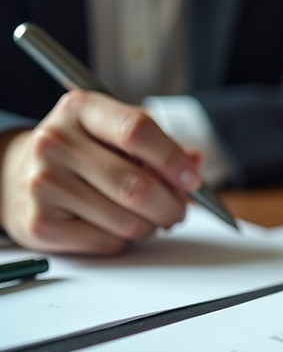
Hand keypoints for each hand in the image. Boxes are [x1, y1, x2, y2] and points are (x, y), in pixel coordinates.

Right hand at [0, 90, 202, 254]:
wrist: (18, 173)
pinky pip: (107, 242)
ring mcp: (44, 183)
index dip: (173, 159)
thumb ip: (159, 144)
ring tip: (148, 218)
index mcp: (81, 109)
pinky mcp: (40, 223)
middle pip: (136, 185)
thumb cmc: (80, 150)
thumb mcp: (114, 132)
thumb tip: (194, 163)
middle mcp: (56, 142)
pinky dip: (123, 240)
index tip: (192, 179)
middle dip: (171, 205)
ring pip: (127, 220)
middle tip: (178, 210)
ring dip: (151, 226)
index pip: (137, 131)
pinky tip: (114, 226)